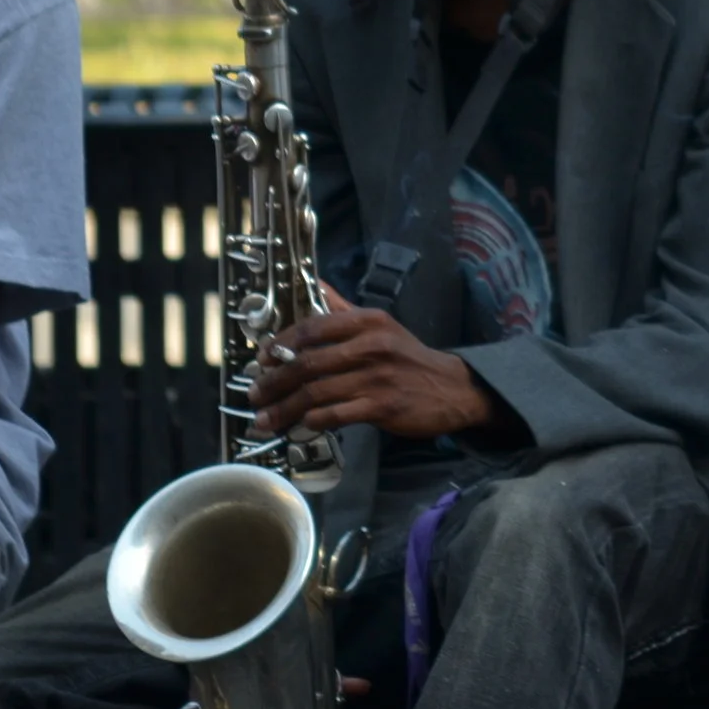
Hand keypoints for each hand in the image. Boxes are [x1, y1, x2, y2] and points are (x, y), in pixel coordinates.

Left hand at [246, 297, 499, 439]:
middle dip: (274, 382)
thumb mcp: (381, 325)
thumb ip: (344, 308)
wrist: (452, 389)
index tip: (263, 358)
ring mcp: (376, 378)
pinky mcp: (382, 406)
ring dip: (285, 408)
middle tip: (255, 393)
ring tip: (265, 418)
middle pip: (308, 364)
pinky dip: (313, 421)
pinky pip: (336, 414)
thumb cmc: (409, 358)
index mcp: (368, 322)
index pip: (313, 327)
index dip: (282, 344)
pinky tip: (300, 425)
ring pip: (317, 393)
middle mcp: (371, 346)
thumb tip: (315, 283)